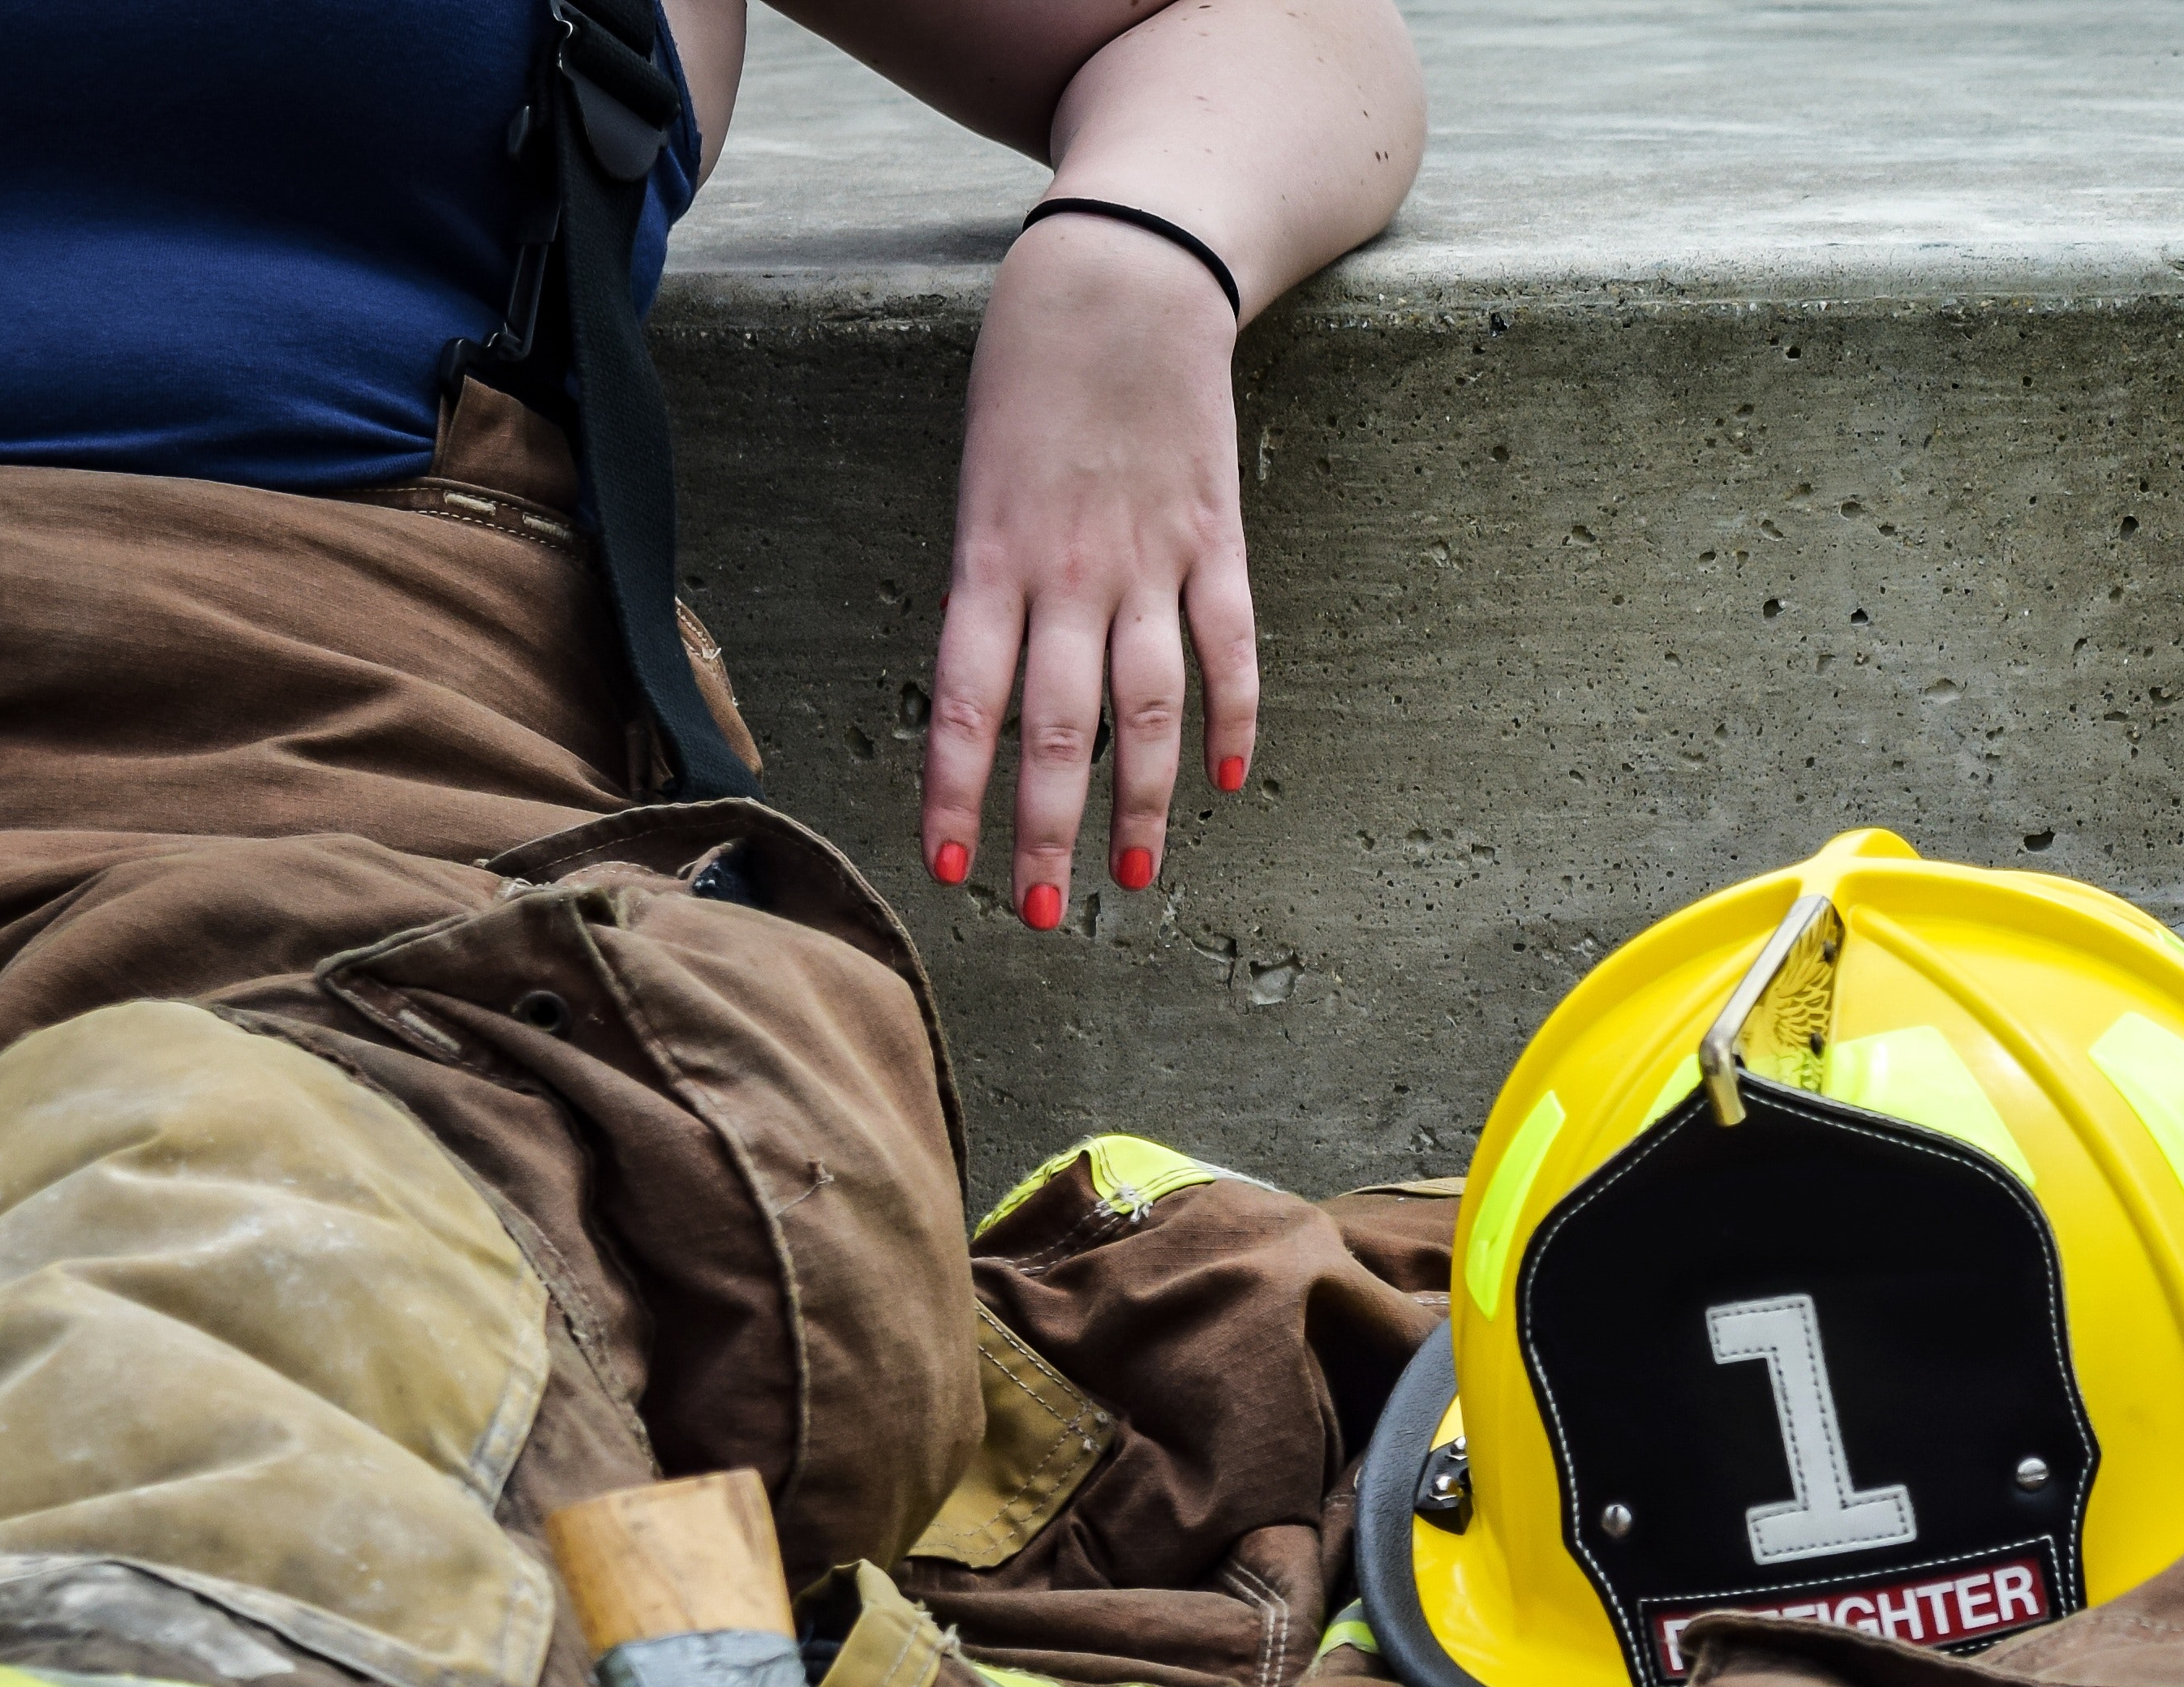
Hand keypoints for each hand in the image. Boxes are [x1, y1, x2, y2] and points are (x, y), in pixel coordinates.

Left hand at [920, 210, 1254, 928]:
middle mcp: (1071, 572)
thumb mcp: (978, 474)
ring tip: (1130, 879)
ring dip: (1138, 803)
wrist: (1124, 276)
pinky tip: (1225, 780)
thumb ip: (989, 581)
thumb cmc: (1030, 370)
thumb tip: (992, 685)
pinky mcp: (1217, 540)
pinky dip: (1232, 718)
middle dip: (1047, 831)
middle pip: (1059, 729)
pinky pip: (1230, 648)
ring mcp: (1152, 560)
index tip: (951, 869)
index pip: (965, 703)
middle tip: (1041, 915)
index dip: (957, 792)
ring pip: (1148, 708)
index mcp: (992, 556)